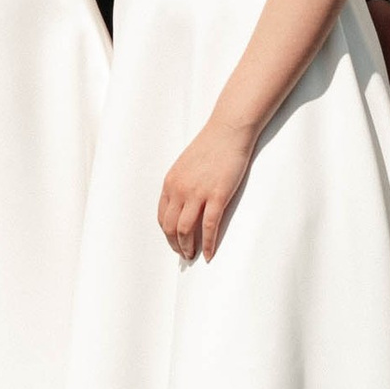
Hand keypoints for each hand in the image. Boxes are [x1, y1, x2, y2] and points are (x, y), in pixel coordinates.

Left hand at [157, 115, 254, 263]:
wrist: (227, 132)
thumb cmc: (209, 147)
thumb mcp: (185, 166)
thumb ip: (181, 185)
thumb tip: (182, 204)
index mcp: (170, 183)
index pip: (162, 217)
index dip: (167, 234)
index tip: (175, 242)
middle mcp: (179, 190)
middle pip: (170, 227)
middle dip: (176, 244)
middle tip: (184, 255)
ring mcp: (197, 193)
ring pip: (186, 230)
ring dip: (188, 247)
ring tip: (193, 256)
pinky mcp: (217, 196)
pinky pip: (209, 227)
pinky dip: (209, 244)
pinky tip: (209, 254)